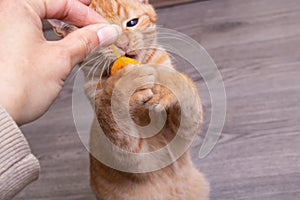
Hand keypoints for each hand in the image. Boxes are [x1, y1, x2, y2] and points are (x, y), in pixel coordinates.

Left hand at [0, 0, 121, 124]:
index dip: (88, 16)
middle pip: (51, 7)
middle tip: (94, 25)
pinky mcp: (5, 46)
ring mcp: (4, 30)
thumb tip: (106, 32)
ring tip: (81, 33)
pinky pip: (31, 31)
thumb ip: (86, 41)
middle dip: (76, 16)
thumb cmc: (15, 87)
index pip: (62, 2)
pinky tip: (61, 43)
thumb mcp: (60, 59)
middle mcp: (6, 14)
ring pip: (40, 19)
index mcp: (16, 7)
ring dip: (63, 25)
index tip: (103, 29)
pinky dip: (49, 35)